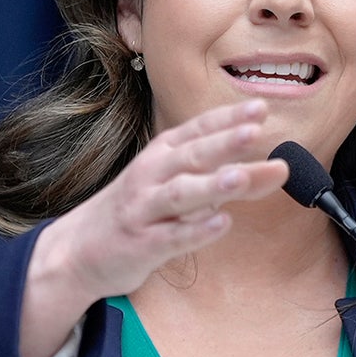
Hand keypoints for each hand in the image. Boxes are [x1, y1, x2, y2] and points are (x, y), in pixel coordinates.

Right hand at [18, 99, 287, 356]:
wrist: (78, 249)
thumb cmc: (140, 210)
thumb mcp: (178, 185)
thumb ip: (225, 178)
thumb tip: (277, 169)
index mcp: (162, 154)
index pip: (198, 130)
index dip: (228, 118)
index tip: (261, 107)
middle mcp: (152, 176)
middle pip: (192, 156)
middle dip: (223, 143)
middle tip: (255, 132)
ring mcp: (144, 209)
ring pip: (180, 194)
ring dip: (211, 185)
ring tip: (240, 178)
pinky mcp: (141, 244)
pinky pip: (171, 237)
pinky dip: (196, 231)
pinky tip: (222, 223)